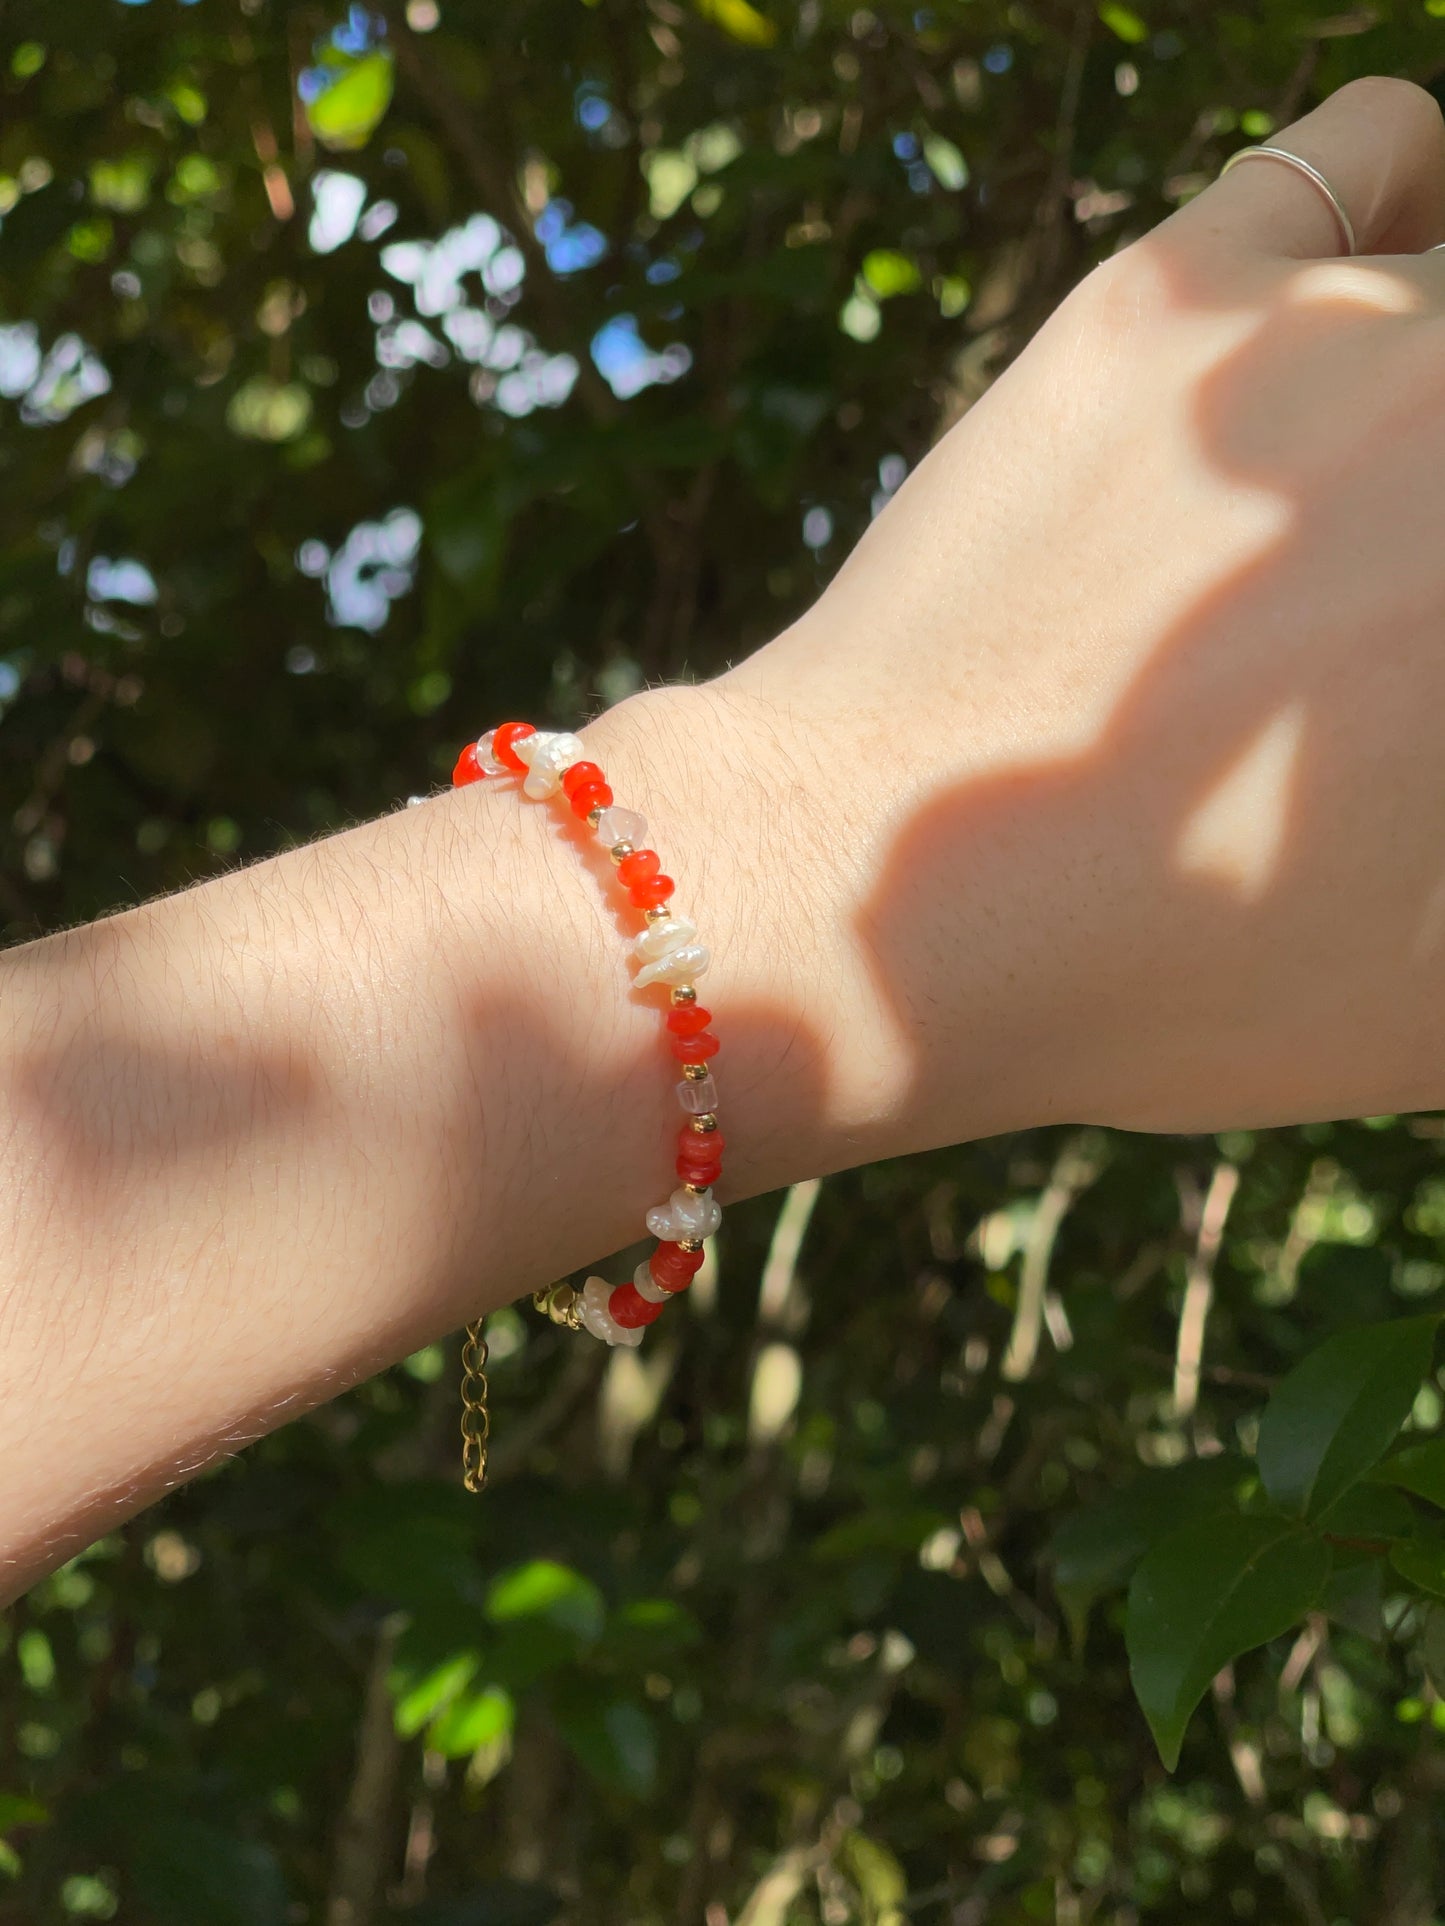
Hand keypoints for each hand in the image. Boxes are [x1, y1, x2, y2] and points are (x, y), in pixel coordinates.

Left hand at [715, 78, 1444, 1141]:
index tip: (1423, 651)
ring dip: (1436, 383)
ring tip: (1369, 504)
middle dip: (1435, 536)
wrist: (866, 892)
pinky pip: (1375, 152)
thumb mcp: (1431, 1003)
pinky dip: (1409, 208)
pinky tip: (1365, 307)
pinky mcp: (1176, 286)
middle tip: (1391, 604)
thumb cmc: (1158, 976)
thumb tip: (1437, 727)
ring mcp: (1336, 330)